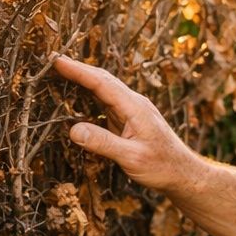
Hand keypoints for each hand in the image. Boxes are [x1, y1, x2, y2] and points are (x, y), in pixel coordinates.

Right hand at [53, 54, 199, 193]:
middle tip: (51, 61)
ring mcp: (133, 111)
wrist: (184, 175)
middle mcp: (134, 104)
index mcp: (135, 108)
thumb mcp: (132, 158)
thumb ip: (104, 143)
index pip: (102, 83)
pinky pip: (106, 103)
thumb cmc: (163, 167)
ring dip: (83, 80)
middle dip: (78, 69)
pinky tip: (77, 97)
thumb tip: (73, 130)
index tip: (56, 61)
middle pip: (103, 80)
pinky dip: (90, 95)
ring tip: (59, 73)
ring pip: (104, 90)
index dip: (78, 71)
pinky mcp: (130, 120)